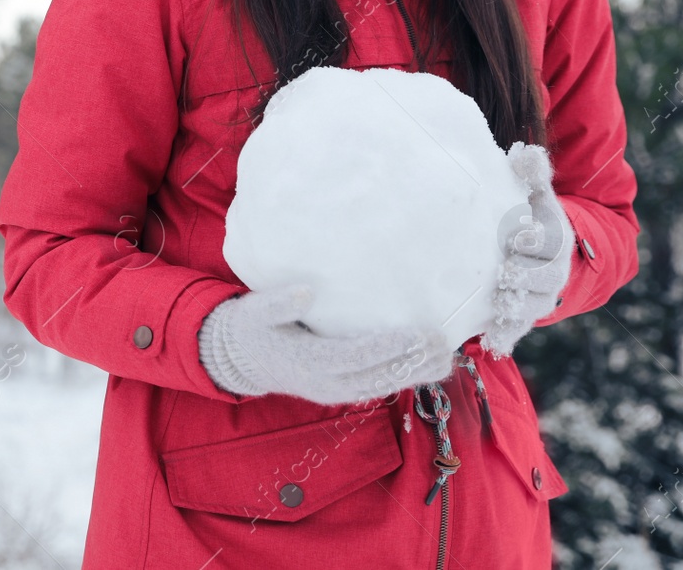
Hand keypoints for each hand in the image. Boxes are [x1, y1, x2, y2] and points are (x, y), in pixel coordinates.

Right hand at [198, 283, 455, 405]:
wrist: (237, 359)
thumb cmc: (249, 328)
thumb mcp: (254, 310)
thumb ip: (278, 303)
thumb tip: (306, 291)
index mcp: (307, 361)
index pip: (355, 355)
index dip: (388, 347)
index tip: (417, 334)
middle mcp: (325, 383)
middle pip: (376, 376)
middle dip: (412, 363)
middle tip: (443, 346)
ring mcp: (333, 391)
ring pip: (380, 386)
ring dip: (413, 374)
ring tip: (444, 359)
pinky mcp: (339, 391)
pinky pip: (375, 387)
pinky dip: (401, 378)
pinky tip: (423, 367)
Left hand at [480, 141, 573, 358]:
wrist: (540, 256)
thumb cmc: (530, 218)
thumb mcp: (534, 196)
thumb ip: (531, 176)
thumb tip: (528, 151)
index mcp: (556, 240)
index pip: (552, 242)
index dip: (537, 240)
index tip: (520, 235)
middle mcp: (552, 272)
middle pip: (543, 278)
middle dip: (524, 275)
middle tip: (505, 270)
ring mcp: (538, 297)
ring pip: (531, 307)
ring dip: (514, 307)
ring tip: (497, 302)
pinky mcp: (520, 316)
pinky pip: (515, 329)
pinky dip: (504, 333)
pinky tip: (492, 338)